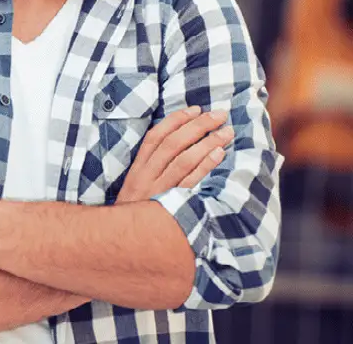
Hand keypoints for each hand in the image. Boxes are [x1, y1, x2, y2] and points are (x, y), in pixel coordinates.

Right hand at [117, 106, 232, 203]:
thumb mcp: (138, 186)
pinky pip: (190, 182)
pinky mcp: (171, 205)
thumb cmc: (137, 212)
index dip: (176, 120)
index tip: (196, 109)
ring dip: (207, 143)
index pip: (156, 136)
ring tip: (226, 132)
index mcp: (138, 168)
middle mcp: (146, 176)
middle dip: (198, 126)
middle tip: (219, 115)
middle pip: (173, 144)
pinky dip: (205, 166)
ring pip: (183, 160)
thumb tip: (179, 144)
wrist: (126, 243)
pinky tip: (219, 154)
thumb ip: (153, 167)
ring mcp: (159, 191)